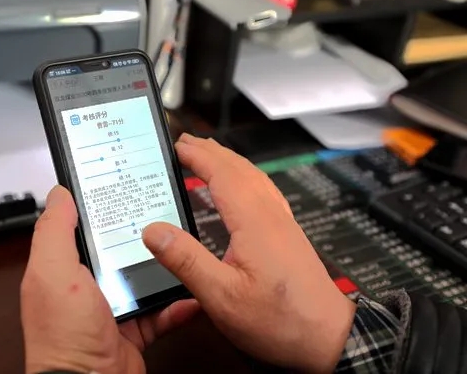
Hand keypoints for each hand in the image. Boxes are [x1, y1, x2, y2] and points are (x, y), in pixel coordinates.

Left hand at [21, 186, 198, 373]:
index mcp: (62, 267)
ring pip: (143, 278)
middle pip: (117, 249)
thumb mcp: (53, 273)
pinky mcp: (133, 330)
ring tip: (183, 250)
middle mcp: (84, 286)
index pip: (80, 226)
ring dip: (164, 268)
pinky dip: (177, 305)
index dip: (99, 207)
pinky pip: (160, 312)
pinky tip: (189, 295)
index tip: (122, 188)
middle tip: (163, 216)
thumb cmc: (63, 336)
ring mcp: (110, 309)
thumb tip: (59, 194)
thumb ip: (54, 231)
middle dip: (140, 235)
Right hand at [142, 134, 356, 373]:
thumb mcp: (222, 297)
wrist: (329, 338)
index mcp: (253, 222)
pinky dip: (245, 177)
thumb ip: (186, 261)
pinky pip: (264, 191)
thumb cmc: (277, 321)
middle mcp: (271, 215)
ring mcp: (283, 223)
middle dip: (210, 152)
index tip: (175, 145)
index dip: (197, 156)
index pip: (221, 174)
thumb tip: (152, 229)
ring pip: (255, 178)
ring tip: (207, 155)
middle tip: (184, 142)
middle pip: (240, 169)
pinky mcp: (289, 235)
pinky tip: (241, 186)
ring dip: (228, 161)